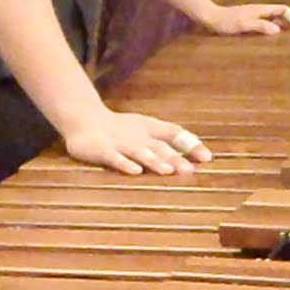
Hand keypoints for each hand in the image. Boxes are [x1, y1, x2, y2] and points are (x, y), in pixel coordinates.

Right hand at [61, 108, 212, 175]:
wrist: (83, 118)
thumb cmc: (120, 128)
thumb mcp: (146, 128)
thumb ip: (169, 138)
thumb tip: (198, 154)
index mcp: (150, 128)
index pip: (174, 133)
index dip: (190, 144)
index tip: (207, 157)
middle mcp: (138, 135)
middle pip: (159, 146)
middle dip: (175, 158)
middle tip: (190, 170)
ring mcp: (120, 142)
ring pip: (140, 152)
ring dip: (154, 161)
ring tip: (167, 170)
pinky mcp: (102, 150)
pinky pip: (115, 158)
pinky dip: (125, 164)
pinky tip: (135, 172)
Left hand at [204, 3, 289, 34]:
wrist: (210, 18)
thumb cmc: (226, 22)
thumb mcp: (243, 24)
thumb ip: (260, 26)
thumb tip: (278, 30)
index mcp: (261, 10)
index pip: (283, 9)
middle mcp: (260, 11)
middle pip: (280, 14)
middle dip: (289, 23)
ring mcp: (254, 16)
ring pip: (273, 19)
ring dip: (281, 27)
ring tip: (284, 40)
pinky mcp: (248, 22)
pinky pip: (265, 25)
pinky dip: (271, 31)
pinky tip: (268, 40)